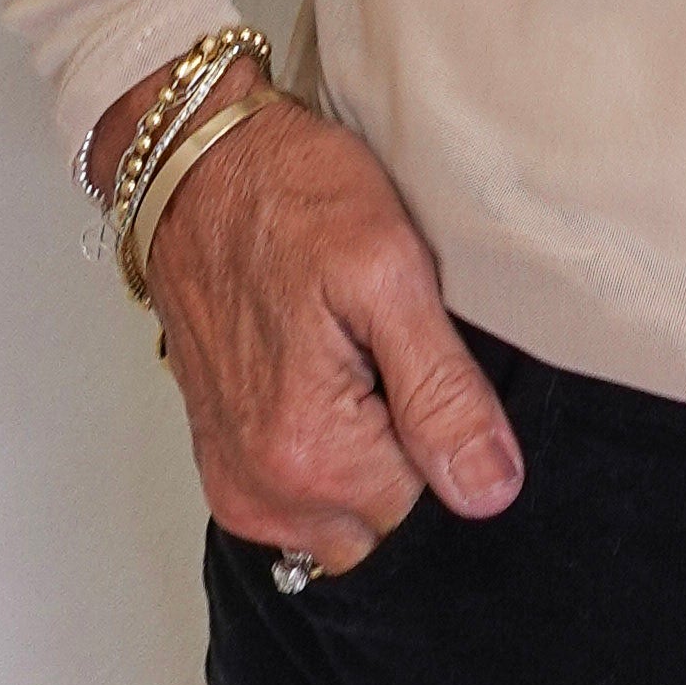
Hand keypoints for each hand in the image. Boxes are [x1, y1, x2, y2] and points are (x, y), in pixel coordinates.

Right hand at [88, 69, 523, 575]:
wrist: (195, 165)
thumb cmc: (289, 196)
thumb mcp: (390, 272)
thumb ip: (441, 393)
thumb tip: (490, 492)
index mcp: (310, 453)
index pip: (434, 506)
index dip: (450, 434)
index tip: (426, 361)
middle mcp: (263, 489)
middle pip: (389, 519)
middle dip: (410, 456)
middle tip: (392, 356)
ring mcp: (237, 481)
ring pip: (349, 517)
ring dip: (370, 456)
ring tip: (360, 363)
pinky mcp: (225, 461)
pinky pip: (305, 503)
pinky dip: (330, 455)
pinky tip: (331, 378)